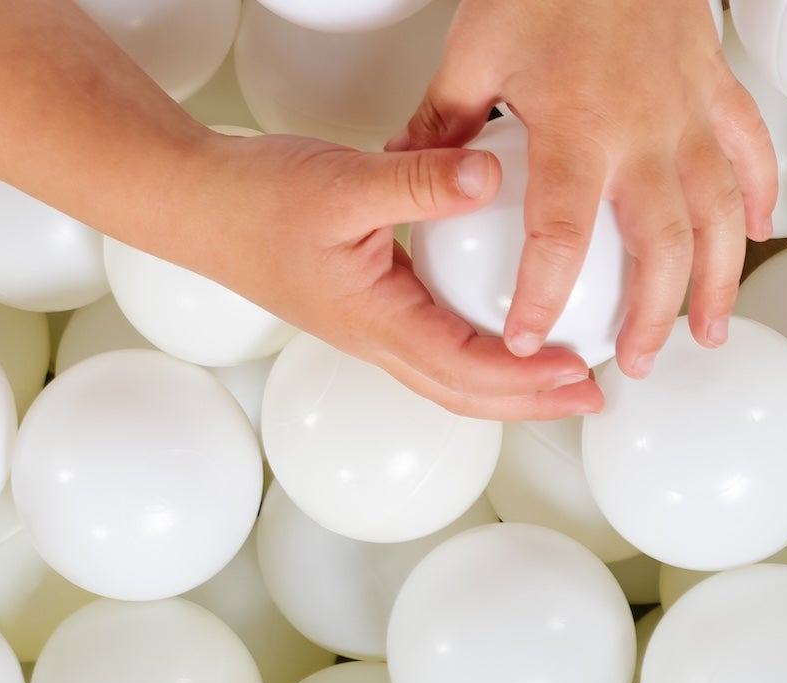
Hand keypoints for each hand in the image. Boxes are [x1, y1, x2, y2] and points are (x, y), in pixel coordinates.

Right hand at [188, 130, 604, 421]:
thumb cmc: (254, 197)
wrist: (194, 202)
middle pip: (471, 396)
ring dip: (513, 390)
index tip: (579, 371)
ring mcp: (373, 336)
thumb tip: (488, 176)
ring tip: (564, 378)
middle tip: (592, 393)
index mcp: (378, 323)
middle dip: (536, 402)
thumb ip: (422, 181)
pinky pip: (439, 355)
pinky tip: (509, 336)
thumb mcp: (346, 179)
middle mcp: (378, 342)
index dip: (530, 379)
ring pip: (455, 384)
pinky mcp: (371, 316)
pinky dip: (484, 360)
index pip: (470, 370)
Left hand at [390, 0, 777, 376]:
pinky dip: (760, 199)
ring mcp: (689, 114)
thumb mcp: (475, 46)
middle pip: (660, 250)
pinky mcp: (717, 90)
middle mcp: (643, 132)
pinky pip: (751, 154)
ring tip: (708, 334)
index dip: (543, 296)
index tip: (528, 339)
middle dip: (650, 319)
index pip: (560, 236)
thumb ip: (444, 122)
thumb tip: (410, 175)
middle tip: (633, 361)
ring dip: (717, 285)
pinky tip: (754, 238)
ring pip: (719, 220)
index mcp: (576, 128)